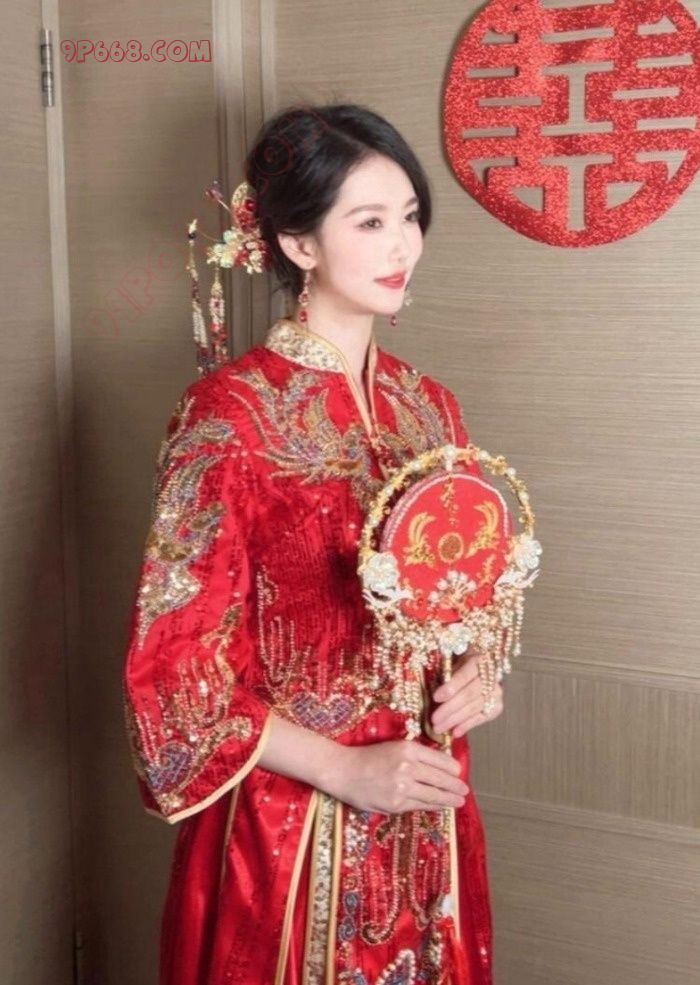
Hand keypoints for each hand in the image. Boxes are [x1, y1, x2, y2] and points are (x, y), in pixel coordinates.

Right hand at [323, 739, 469, 814]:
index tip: (459, 773)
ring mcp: (402, 787)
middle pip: (441, 779)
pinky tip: (439, 806)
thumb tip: (439, 766)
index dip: (452, 769)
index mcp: (408, 748)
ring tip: (458, 802)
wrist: (342, 770)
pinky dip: (433, 806)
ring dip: (449, 799)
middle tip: (465, 791)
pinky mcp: (396, 804)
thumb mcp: (394, 747)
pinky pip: (420, 806)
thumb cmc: (368, 756)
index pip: (441, 760)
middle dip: (455, 787)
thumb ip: (415, 755)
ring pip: (433, 795)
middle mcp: (408, 767)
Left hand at [431, 654, 503, 737]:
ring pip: (474, 708)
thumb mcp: (453, 662)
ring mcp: (495, 693)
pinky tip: (454, 732)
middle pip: (469, 694)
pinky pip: (480, 718)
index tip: (435, 697)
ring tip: (439, 728)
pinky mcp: (497, 707)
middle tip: (434, 719)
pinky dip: (466, 726)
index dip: (451, 687)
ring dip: (455, 720)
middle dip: (450, 708)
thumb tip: (430, 690)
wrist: (481, 669)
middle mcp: (490, 677)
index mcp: (477, 661)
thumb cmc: (461, 665)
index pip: (464, 675)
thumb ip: (445, 675)